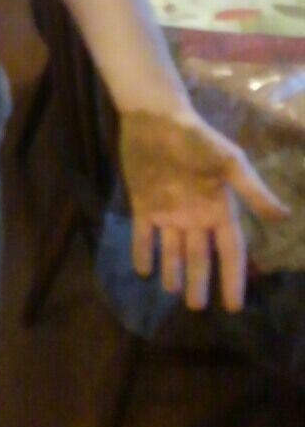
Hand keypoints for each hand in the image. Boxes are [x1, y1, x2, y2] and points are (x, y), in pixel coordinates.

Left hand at [120, 110, 287, 311]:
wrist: (156, 118)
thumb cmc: (196, 138)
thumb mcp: (229, 163)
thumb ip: (252, 190)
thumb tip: (284, 215)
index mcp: (219, 208)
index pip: (230, 251)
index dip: (233, 277)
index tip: (235, 306)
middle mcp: (195, 215)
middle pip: (199, 256)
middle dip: (199, 281)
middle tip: (196, 308)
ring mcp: (168, 211)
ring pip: (172, 250)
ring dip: (173, 271)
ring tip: (173, 291)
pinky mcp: (143, 204)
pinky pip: (143, 235)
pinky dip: (143, 252)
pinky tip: (143, 270)